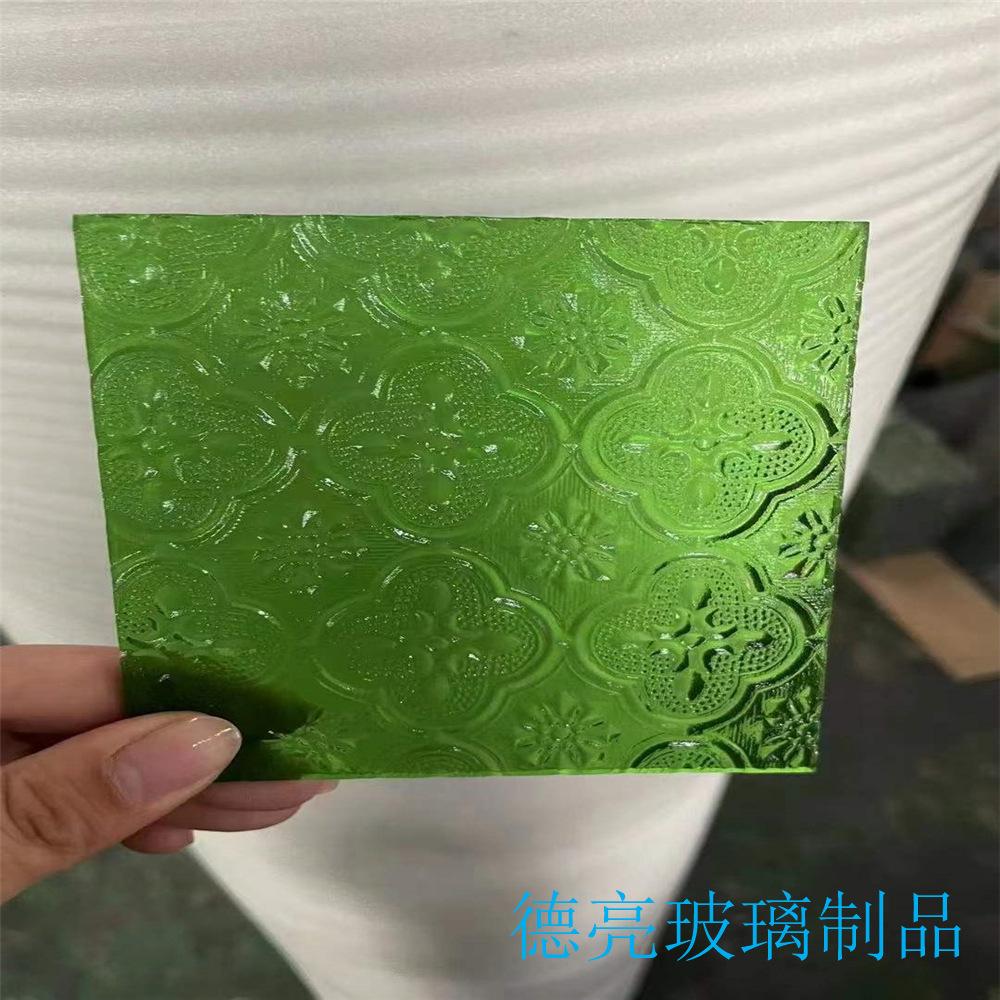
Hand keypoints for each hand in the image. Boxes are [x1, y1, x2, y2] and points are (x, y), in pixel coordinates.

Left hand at [0, 645, 333, 900]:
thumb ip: (65, 800)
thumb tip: (199, 743)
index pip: (100, 677)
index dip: (195, 698)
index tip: (278, 722)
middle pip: (112, 721)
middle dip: (206, 755)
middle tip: (297, 772)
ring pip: (101, 766)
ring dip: (185, 793)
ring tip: (268, 802)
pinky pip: (73, 802)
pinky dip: (129, 820)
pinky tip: (177, 829)